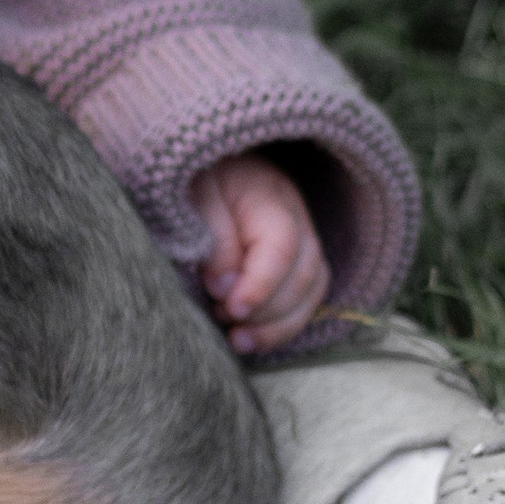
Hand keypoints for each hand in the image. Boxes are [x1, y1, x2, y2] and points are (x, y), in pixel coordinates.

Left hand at [189, 152, 328, 355]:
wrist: (205, 162)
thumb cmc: (192, 176)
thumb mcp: (192, 193)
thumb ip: (211, 235)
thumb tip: (224, 287)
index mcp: (269, 193)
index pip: (283, 246)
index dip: (261, 284)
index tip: (232, 309)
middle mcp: (297, 216)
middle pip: (305, 274)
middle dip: (269, 311)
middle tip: (227, 323)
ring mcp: (303, 238)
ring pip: (312, 291)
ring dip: (279, 326)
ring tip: (239, 342)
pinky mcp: (296, 260)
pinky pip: (306, 298)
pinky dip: (284, 324)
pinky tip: (254, 338)